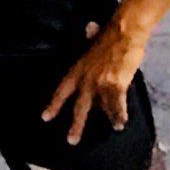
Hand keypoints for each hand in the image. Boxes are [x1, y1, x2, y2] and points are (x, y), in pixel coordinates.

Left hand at [42, 19, 143, 144]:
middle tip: (71, 141)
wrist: (124, 32)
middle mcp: (86, 79)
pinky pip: (117, 105)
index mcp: (77, 69)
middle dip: (76, 125)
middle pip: (79, 107)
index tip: (45, 117)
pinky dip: (120, 115)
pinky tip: (122, 124)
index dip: (53, 105)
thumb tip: (89, 28)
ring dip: (109, 119)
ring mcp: (100, 84)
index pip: (61, 90)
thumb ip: (89, 39)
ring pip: (102, 108)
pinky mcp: (116, 85)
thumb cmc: (110, 33)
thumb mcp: (93, 39)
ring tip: (114, 129)